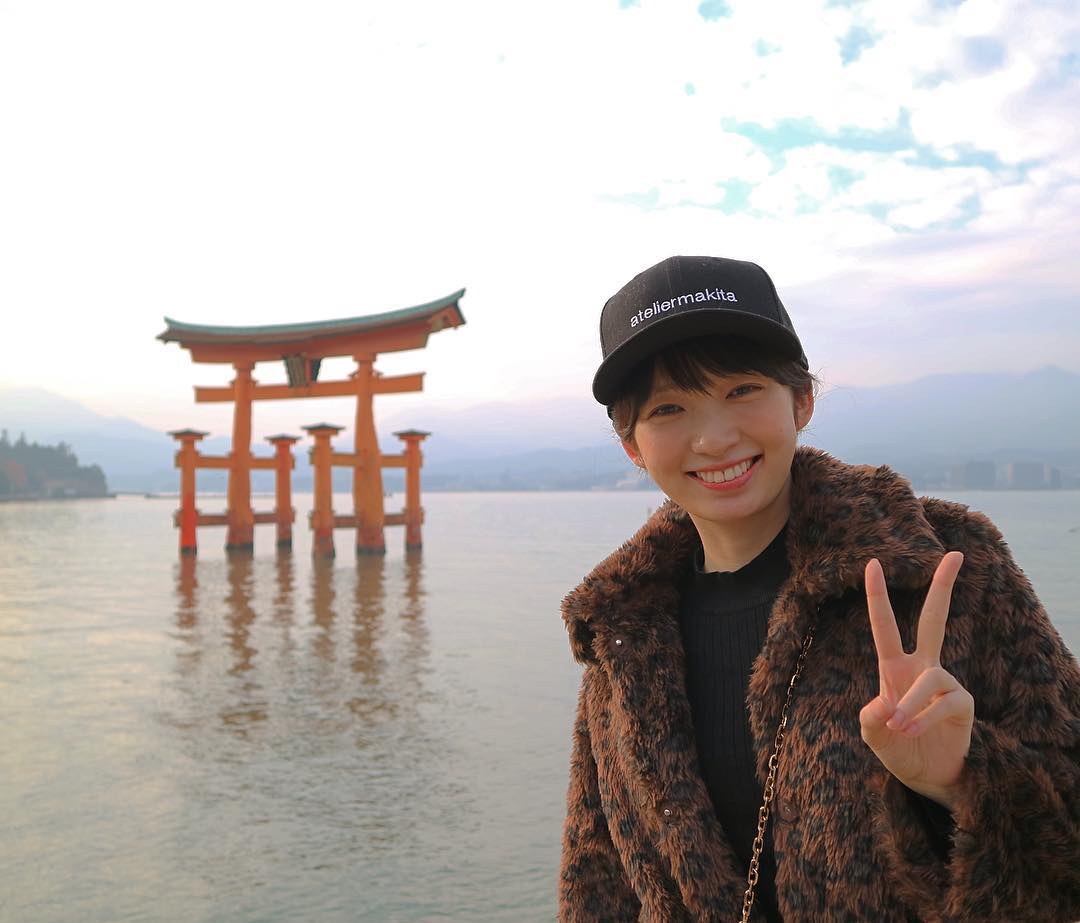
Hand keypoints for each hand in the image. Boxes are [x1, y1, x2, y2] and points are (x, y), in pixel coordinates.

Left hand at [859, 552, 974, 809]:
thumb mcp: (872, 735)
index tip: (872, 562)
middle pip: (935, 620)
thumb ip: (870, 720)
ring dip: (911, 706)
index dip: (877, 596)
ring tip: (898, 727)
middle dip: (943, 587)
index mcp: (894, 667)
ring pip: (929, 678)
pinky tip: (914, 732)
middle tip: (955, 555)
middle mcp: (922, 667)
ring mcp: (944, 682)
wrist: (926, 776)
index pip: (885, 625)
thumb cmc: (897, 748)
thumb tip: (883, 704)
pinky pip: (943, 703)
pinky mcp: (962, 702)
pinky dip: (925, 719)